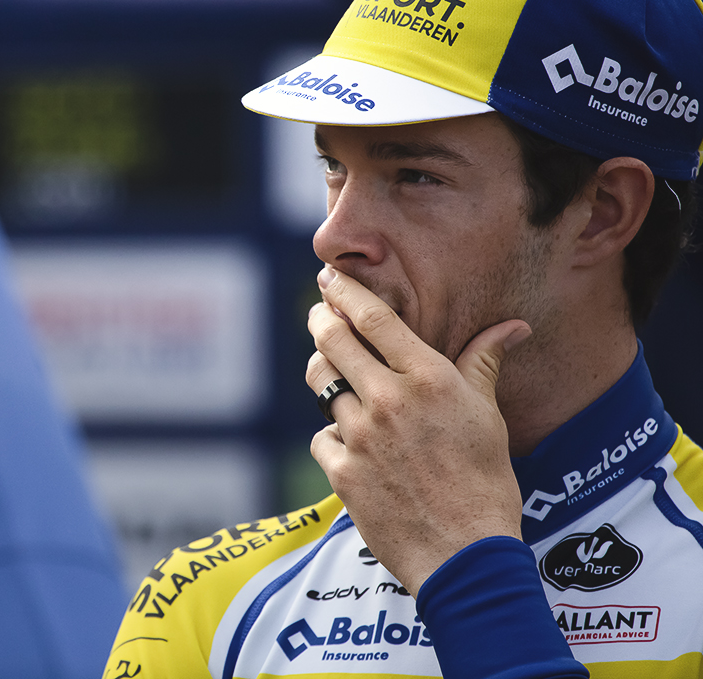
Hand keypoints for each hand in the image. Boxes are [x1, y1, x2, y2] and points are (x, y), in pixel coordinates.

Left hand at [307, 267, 530, 592]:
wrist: (465, 555)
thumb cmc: (485, 483)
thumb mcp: (488, 417)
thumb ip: (483, 364)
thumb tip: (513, 327)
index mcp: (428, 380)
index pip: (374, 319)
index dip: (346, 292)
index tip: (331, 278)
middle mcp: (388, 401)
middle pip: (334, 341)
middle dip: (322, 321)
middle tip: (320, 314)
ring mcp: (360, 437)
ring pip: (322, 385)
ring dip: (323, 373)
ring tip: (330, 369)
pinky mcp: (341, 472)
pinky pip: (321, 437)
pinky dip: (331, 434)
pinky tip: (346, 439)